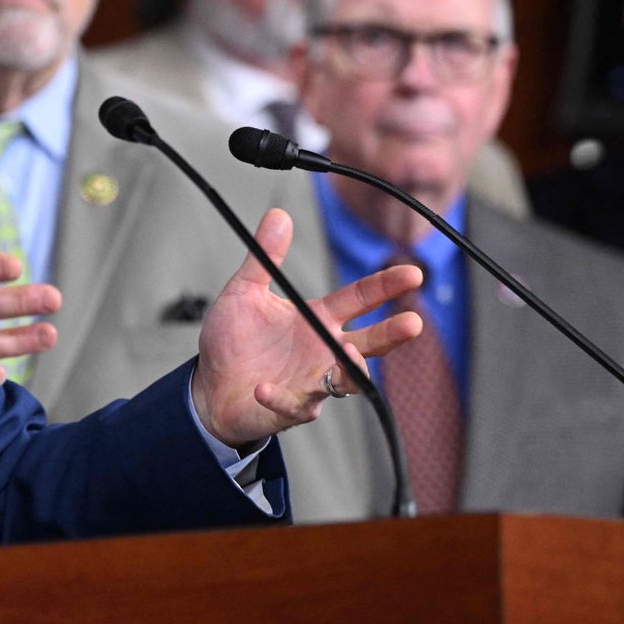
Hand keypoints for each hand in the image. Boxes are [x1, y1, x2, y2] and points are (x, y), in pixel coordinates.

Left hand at [193, 208, 423, 446]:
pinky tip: (264, 388)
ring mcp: (312, 382)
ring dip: (350, 371)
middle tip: (413, 323)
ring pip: (347, 380)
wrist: (210, 386)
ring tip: (348, 356)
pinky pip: (296, 405)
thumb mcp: (245, 292)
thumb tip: (278, 214)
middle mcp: (323, 350)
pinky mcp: (291, 408)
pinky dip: (281, 397)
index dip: (386, 286)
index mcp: (317, 318)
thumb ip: (264, 257)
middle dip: (392, 334)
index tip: (413, 273)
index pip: (360, 299)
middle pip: (369, 343)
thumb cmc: (233, 341)